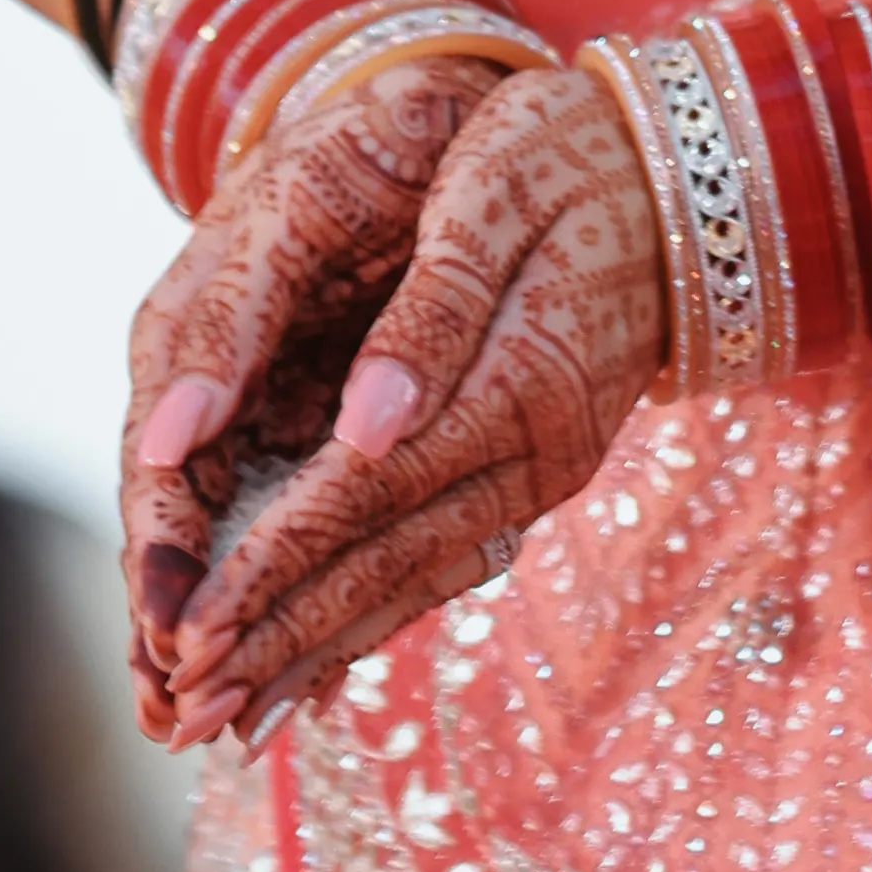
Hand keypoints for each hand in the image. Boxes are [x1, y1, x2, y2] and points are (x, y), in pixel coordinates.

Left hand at [153, 64, 663, 748]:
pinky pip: (450, 564)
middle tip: (184, 710)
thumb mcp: (498, 190)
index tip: (190, 627)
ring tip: (234, 719)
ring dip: (321, 650)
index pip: (367, 491)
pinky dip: (380, 619)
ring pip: (416, 581)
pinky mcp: (539, 477)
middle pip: (385, 561)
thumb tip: (362, 427)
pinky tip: (326, 664)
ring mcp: (544, 475)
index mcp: (520, 378)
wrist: (686, 180)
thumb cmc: (566, 153)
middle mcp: (538, 451)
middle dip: (278, 636)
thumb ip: (436, 310)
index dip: (274, 562)